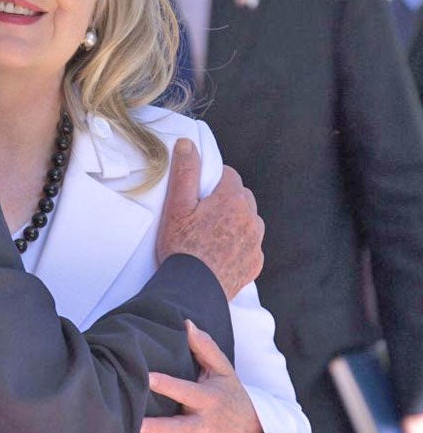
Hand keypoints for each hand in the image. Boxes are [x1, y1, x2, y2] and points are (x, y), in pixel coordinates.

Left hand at [126, 321, 262, 432]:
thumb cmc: (230, 396)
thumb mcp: (224, 371)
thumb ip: (205, 347)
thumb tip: (186, 323)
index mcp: (208, 400)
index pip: (186, 391)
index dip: (167, 385)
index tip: (147, 377)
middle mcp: (201, 425)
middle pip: (175, 427)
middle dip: (155, 425)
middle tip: (133, 420)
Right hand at [157, 139, 263, 299]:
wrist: (193, 288)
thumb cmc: (182, 246)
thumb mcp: (177, 205)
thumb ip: (185, 171)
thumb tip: (188, 144)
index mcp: (232, 200)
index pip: (229, 175)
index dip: (212, 181)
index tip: (198, 194)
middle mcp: (251, 219)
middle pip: (242, 197)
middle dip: (226, 200)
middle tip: (201, 214)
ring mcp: (255, 242)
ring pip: (249, 220)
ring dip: (235, 221)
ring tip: (210, 234)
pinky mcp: (255, 263)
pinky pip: (250, 245)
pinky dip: (239, 244)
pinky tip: (219, 252)